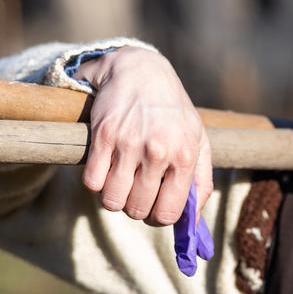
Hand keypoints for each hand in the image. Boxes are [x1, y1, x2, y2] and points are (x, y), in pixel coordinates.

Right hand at [76, 47, 212, 228]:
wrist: (142, 71)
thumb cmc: (174, 112)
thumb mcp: (199, 141)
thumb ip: (201, 182)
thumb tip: (193, 223)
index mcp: (185, 156)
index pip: (167, 213)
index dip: (158, 217)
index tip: (154, 207)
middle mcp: (158, 151)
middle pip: (137, 210)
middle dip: (135, 207)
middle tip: (136, 189)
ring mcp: (128, 143)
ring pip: (112, 200)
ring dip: (113, 196)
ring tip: (121, 179)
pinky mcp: (103, 135)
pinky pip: (91, 182)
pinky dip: (96, 182)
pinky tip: (105, 167)